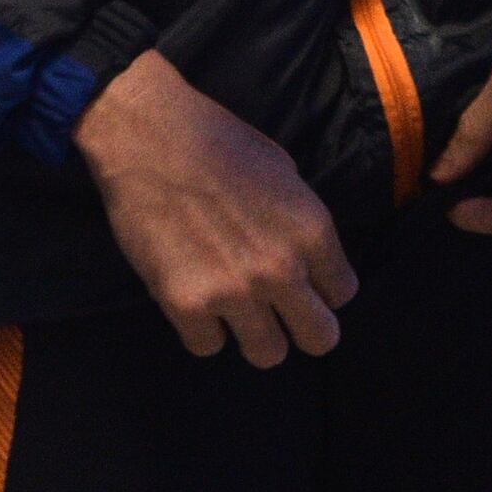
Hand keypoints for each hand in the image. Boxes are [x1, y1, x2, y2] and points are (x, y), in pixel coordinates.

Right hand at [72, 49, 359, 364]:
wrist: (148, 136)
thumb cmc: (217, 141)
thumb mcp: (282, 172)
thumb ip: (300, 224)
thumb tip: (306, 260)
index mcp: (312, 230)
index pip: (343, 293)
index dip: (321, 288)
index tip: (299, 279)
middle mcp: (281, 268)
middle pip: (320, 339)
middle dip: (301, 327)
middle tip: (277, 312)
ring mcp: (234, 291)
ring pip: (268, 355)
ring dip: (253, 335)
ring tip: (233, 309)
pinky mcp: (186, 305)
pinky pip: (208, 346)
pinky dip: (201, 329)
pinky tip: (192, 298)